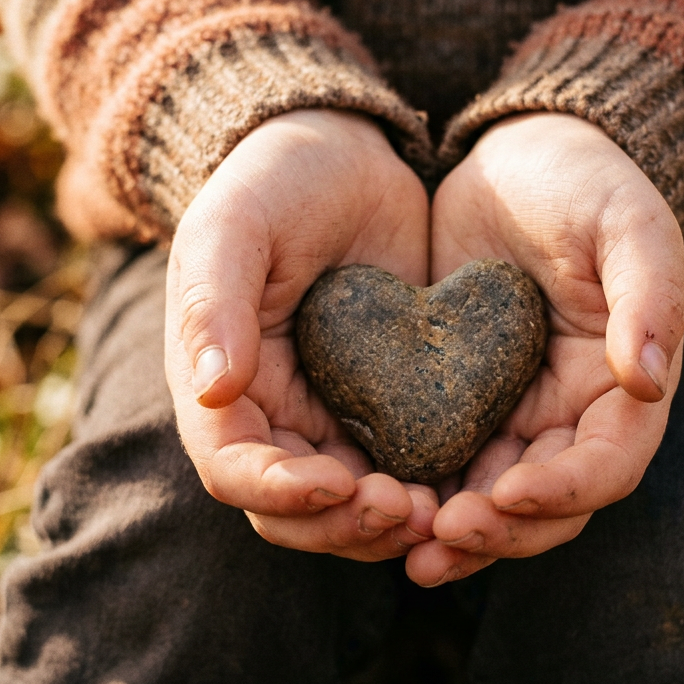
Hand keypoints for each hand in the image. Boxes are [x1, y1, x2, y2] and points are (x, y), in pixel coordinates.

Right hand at [166, 109, 437, 560]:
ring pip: (352, 511)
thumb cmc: (275, 183)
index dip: (280, 491)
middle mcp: (273, 420)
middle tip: (407, 510)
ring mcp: (333, 423)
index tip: (337, 484)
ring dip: (391, 526)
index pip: (234, 468)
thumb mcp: (234, 225)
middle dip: (345, 525)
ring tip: (444, 513)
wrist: (346, 158)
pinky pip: (408, 474)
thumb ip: (214, 302)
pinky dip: (433, 495)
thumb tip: (212, 391)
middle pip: (294, 512)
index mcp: (222, 388)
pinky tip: (471, 491)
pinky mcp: (391, 414)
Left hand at [407, 113, 683, 585]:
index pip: (607, 464)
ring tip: (406, 551)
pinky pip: (440, 467)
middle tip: (440, 536)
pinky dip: (416, 494)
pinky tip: (370, 505)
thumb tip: (650, 381)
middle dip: (498, 530)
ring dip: (454, 534)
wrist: (518, 159)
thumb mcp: (628, 222)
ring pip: (491, 502)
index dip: (564, 490)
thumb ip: (648, 296)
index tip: (509, 493)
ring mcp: (514, 418)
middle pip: (546, 507)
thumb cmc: (585, 183)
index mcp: (624, 387)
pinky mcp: (459, 407)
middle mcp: (572, 417)